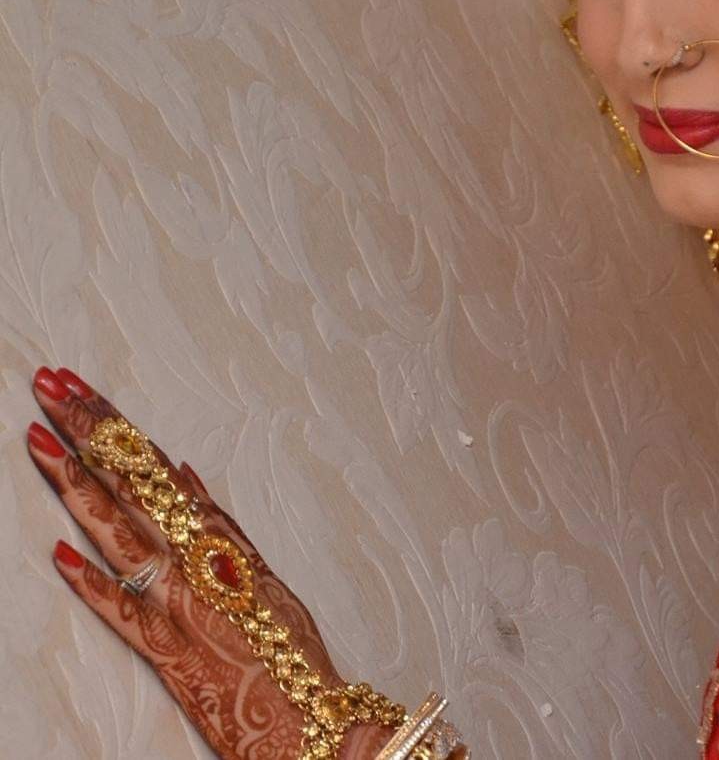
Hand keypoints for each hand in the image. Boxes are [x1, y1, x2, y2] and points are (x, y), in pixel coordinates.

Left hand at [26, 366, 394, 759]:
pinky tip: (58, 551)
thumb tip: (183, 473)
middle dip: (88, 432)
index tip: (76, 386)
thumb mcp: (264, 569)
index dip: (112, 423)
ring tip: (39, 439)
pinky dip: (90, 581)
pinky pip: (119, 610)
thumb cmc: (286, 643)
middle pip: (131, 482)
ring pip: (118, 530)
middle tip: (49, 386)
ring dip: (76, 483)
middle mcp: (193, 558)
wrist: (301, 709)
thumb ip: (221, 524)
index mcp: (215, 536)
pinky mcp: (161, 646)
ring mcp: (174, 599)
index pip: (152, 462)